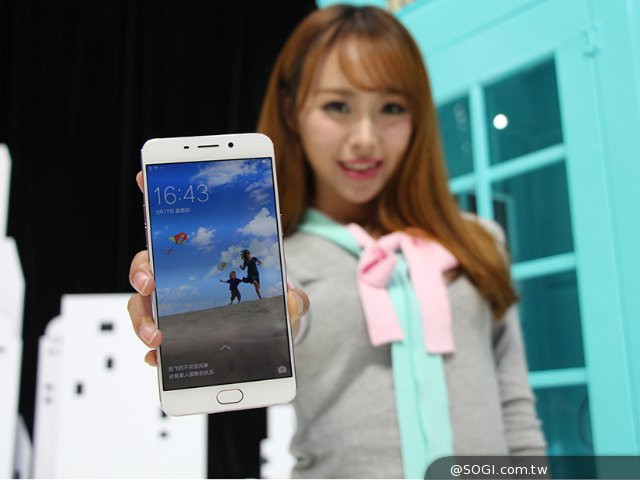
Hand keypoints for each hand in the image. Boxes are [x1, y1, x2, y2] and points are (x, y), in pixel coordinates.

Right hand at [128, 171, 308, 365]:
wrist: (266, 332)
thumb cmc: (268, 301)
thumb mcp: (284, 296)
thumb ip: (292, 298)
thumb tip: (294, 301)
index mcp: (202, 255)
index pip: (176, 222)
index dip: (158, 195)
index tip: (146, 177)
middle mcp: (179, 276)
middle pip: (148, 265)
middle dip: (142, 270)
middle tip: (149, 282)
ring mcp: (171, 305)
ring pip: (142, 305)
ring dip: (143, 318)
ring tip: (157, 337)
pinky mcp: (170, 334)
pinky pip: (153, 341)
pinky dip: (152, 352)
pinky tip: (157, 360)